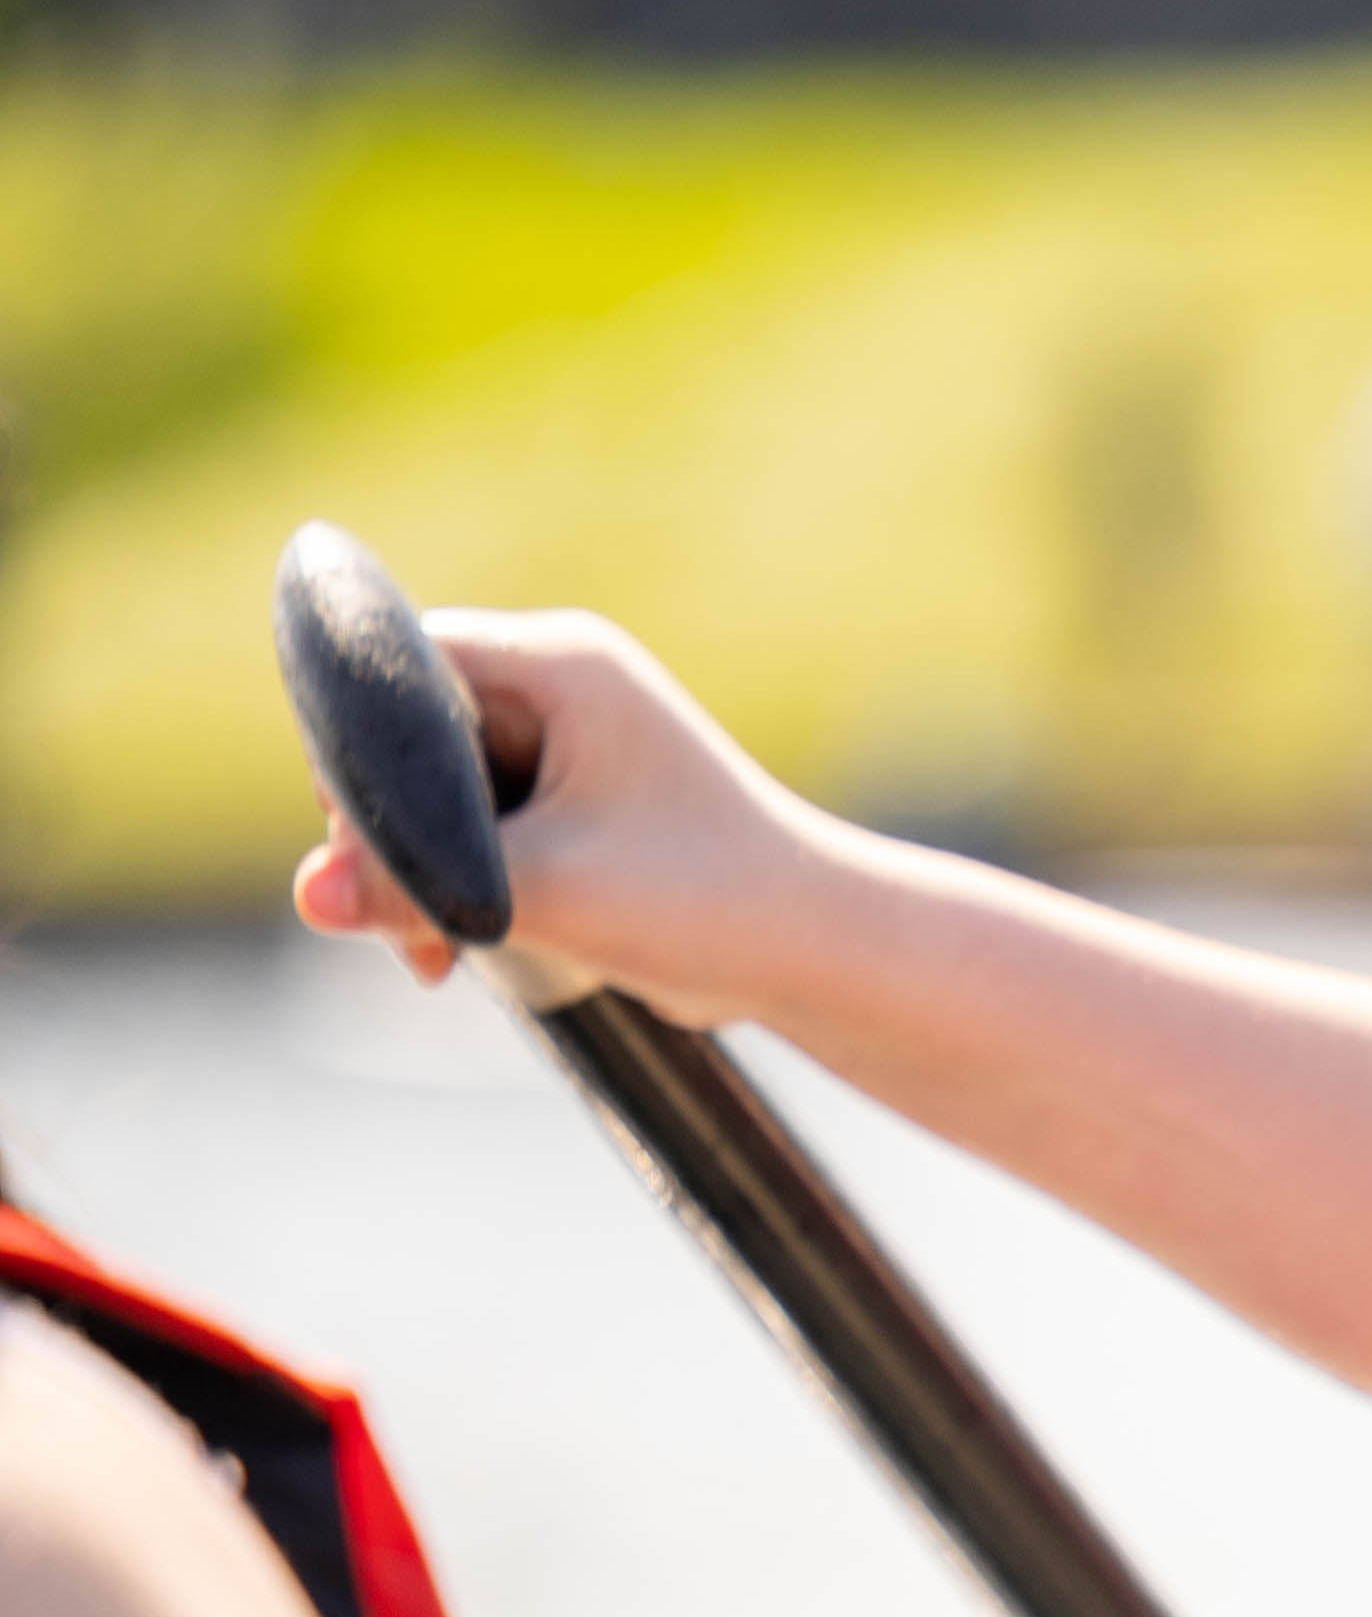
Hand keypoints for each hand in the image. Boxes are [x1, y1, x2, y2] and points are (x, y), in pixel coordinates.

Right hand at [287, 611, 849, 1032]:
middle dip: (391, 832)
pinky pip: (481, 832)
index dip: (355, 747)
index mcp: (559, 663)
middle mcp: (562, 687)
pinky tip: (458, 954)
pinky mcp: (578, 808)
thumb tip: (306, 896)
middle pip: (411, 737)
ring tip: (437, 955)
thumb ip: (418, 887)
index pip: (400, 662)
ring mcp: (571, 747)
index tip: (354, 838)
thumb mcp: (545, 891)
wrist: (820, 954)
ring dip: (423, 872)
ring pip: (440, 795)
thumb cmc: (707, 898)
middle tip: (400, 919)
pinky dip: (463, 888)